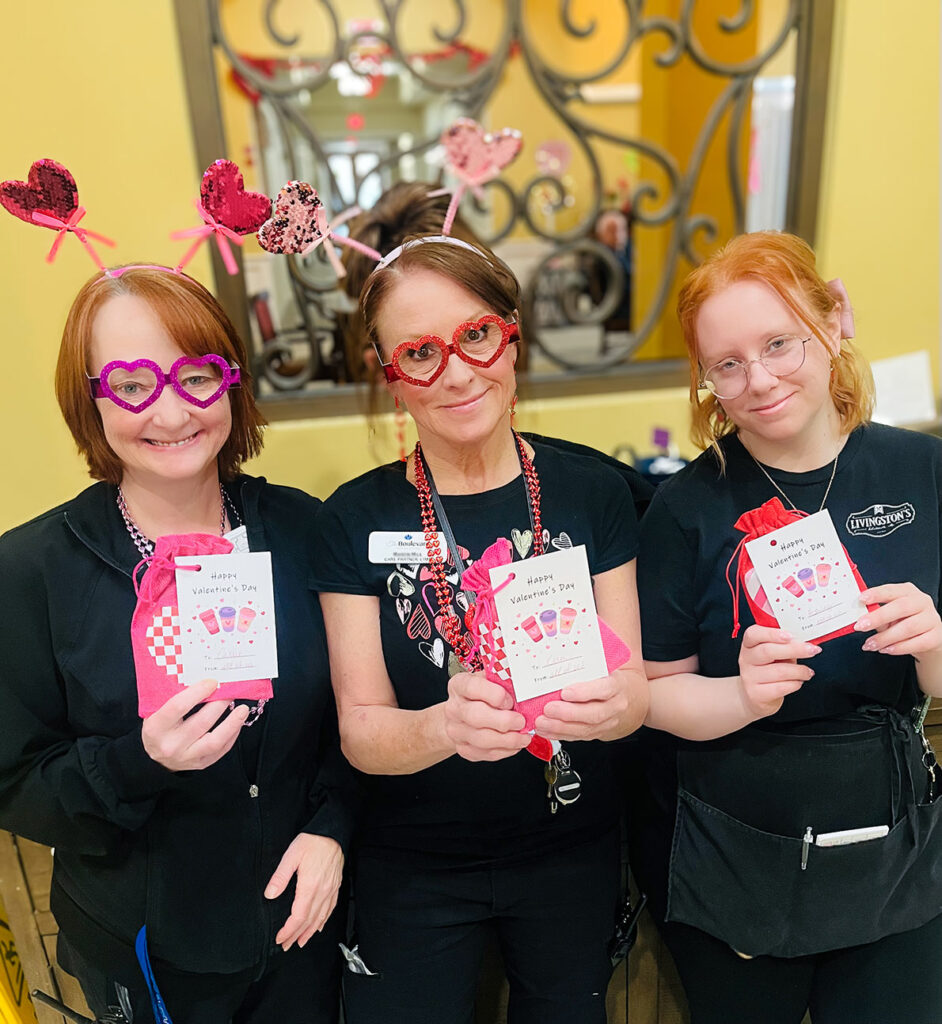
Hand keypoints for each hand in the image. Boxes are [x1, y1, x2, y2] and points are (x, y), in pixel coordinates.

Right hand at [142, 678, 248, 770]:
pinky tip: (237, 722)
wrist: (152, 760)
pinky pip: (221, 750)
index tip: (212, 682)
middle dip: (220, 703)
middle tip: (230, 690)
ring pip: (215, 740)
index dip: (198, 692)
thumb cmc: (157, 729)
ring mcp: (186, 757)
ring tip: (242, 709)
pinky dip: (232, 734)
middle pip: (202, 722)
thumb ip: (171, 696)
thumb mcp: (154, 712)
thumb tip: (199, 675)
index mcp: (156, 728)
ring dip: (232, 722)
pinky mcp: (200, 763)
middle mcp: (171, 744)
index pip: (179, 706)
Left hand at [266, 833, 343, 950]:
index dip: (289, 931)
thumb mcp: (291, 855)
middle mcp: (322, 891)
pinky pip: (330, 909)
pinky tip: (318, 926)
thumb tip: (270, 894)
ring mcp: (330, 889)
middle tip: (287, 945)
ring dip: (309, 932)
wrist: (333, 832)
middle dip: (296, 936)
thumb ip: (280, 876)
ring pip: (321, 917)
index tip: (280, 938)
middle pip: (309, 921)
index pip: (298, 917)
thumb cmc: (313, 841)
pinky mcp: (335, 886)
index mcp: (310, 886)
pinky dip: (323, 921)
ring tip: (301, 942)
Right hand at [443, 671, 529, 761]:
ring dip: (508, 740)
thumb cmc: (481, 694)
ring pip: (482, 739)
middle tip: (521, 721)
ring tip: (524, 736)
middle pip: (476, 716)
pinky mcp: (463, 749)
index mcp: (459, 685)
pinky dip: (505, 751)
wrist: (462, 714)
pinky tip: (515, 744)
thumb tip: (524, 688)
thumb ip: (502, 682)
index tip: (510, 700)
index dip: (494, 694)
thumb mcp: (489, 680)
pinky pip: (485, 753)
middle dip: (503, 721)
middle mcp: (454, 708)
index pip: (472, 687)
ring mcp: (456, 731)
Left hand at [535, 667, 640, 740]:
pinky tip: (545, 730)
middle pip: (594, 714)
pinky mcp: (597, 732)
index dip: (584, 692)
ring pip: (585, 729)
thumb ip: (585, 662)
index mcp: (617, 684)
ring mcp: (607, 722)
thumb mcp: (602, 666)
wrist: (625, 695)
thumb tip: (559, 650)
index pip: (604, 689)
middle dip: (568, 713)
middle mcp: (615, 706)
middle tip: (548, 709)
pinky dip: (559, 734)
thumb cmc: (607, 677)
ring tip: (542, 722)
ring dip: (560, 727)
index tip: (565, 692)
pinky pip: (578, 737)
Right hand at [737, 625, 818, 719]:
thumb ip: (785, 645)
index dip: (772, 633)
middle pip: (768, 651)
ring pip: (779, 671)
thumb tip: (805, 642)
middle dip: (794, 649)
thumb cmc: (769, 670)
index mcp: (749, 645)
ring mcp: (749, 677)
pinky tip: (798, 681)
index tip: (791, 635)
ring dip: (799, 671)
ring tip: (808, 672)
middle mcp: (746, 660)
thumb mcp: (775, 654)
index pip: (754, 634)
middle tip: (812, 650)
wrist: (755, 695)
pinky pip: (781, 687)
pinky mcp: (756, 694)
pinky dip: (795, 684)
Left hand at [856, 584, 941, 656]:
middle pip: (901, 607)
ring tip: (870, 644)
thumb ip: (876, 612)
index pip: (891, 590)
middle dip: (878, 617)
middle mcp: (922, 602)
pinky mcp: (936, 636)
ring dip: (885, 638)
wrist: (926, 637)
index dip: (876, 594)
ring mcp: (932, 619)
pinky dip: (899, 648)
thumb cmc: (903, 621)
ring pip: (908, 628)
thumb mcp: (889, 613)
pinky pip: (917, 643)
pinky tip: (886, 650)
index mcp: (908, 591)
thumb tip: (859, 618)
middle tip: (860, 626)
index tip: (861, 599)